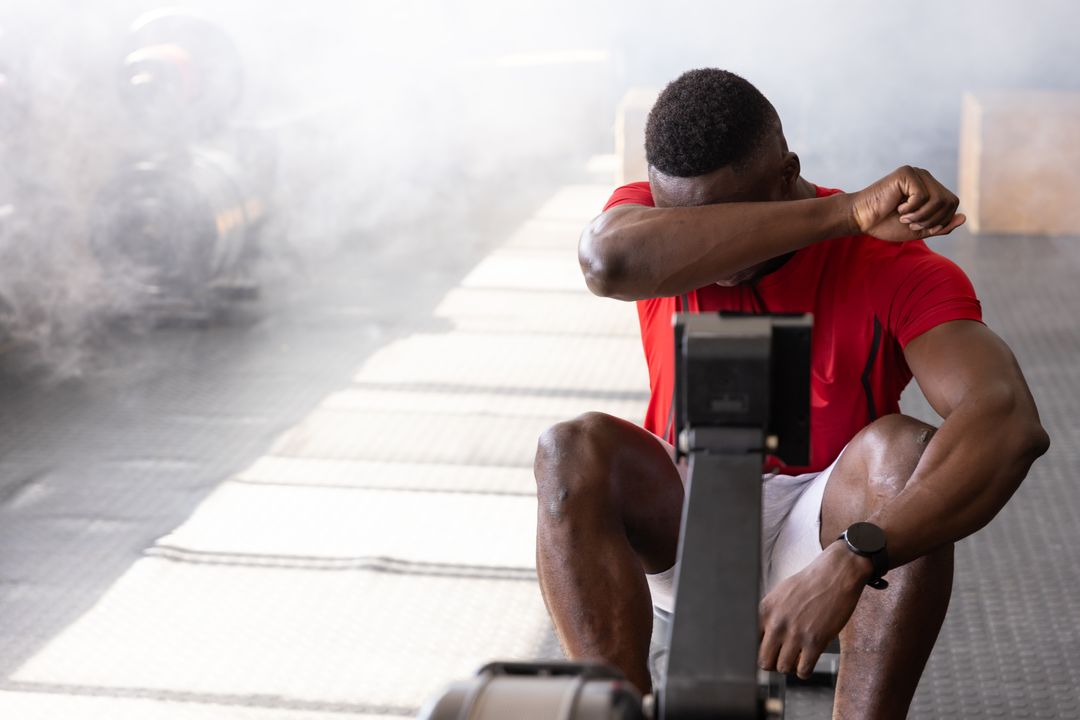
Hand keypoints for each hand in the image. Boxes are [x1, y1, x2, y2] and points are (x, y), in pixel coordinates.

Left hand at [758, 541, 869, 678]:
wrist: (835, 575)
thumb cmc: (809, 584)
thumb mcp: (779, 595)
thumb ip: (768, 615)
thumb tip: (760, 637)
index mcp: (765, 610)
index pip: (749, 642)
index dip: (758, 649)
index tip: (765, 651)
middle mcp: (777, 623)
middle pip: (764, 662)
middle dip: (772, 662)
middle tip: (781, 657)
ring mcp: (795, 634)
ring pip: (783, 668)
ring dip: (790, 666)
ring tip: (796, 657)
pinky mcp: (815, 642)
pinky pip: (803, 671)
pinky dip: (804, 671)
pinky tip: (807, 660)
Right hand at [849, 166, 965, 241]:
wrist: (861, 219)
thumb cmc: (886, 224)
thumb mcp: (919, 230)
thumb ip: (940, 225)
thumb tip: (964, 217)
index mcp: (929, 189)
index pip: (952, 203)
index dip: (941, 220)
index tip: (920, 227)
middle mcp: (925, 178)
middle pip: (949, 201)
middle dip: (932, 220)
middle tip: (912, 224)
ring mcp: (916, 173)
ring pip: (937, 198)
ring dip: (921, 216)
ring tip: (905, 218)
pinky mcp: (906, 173)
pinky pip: (923, 195)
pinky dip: (911, 208)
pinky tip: (898, 208)